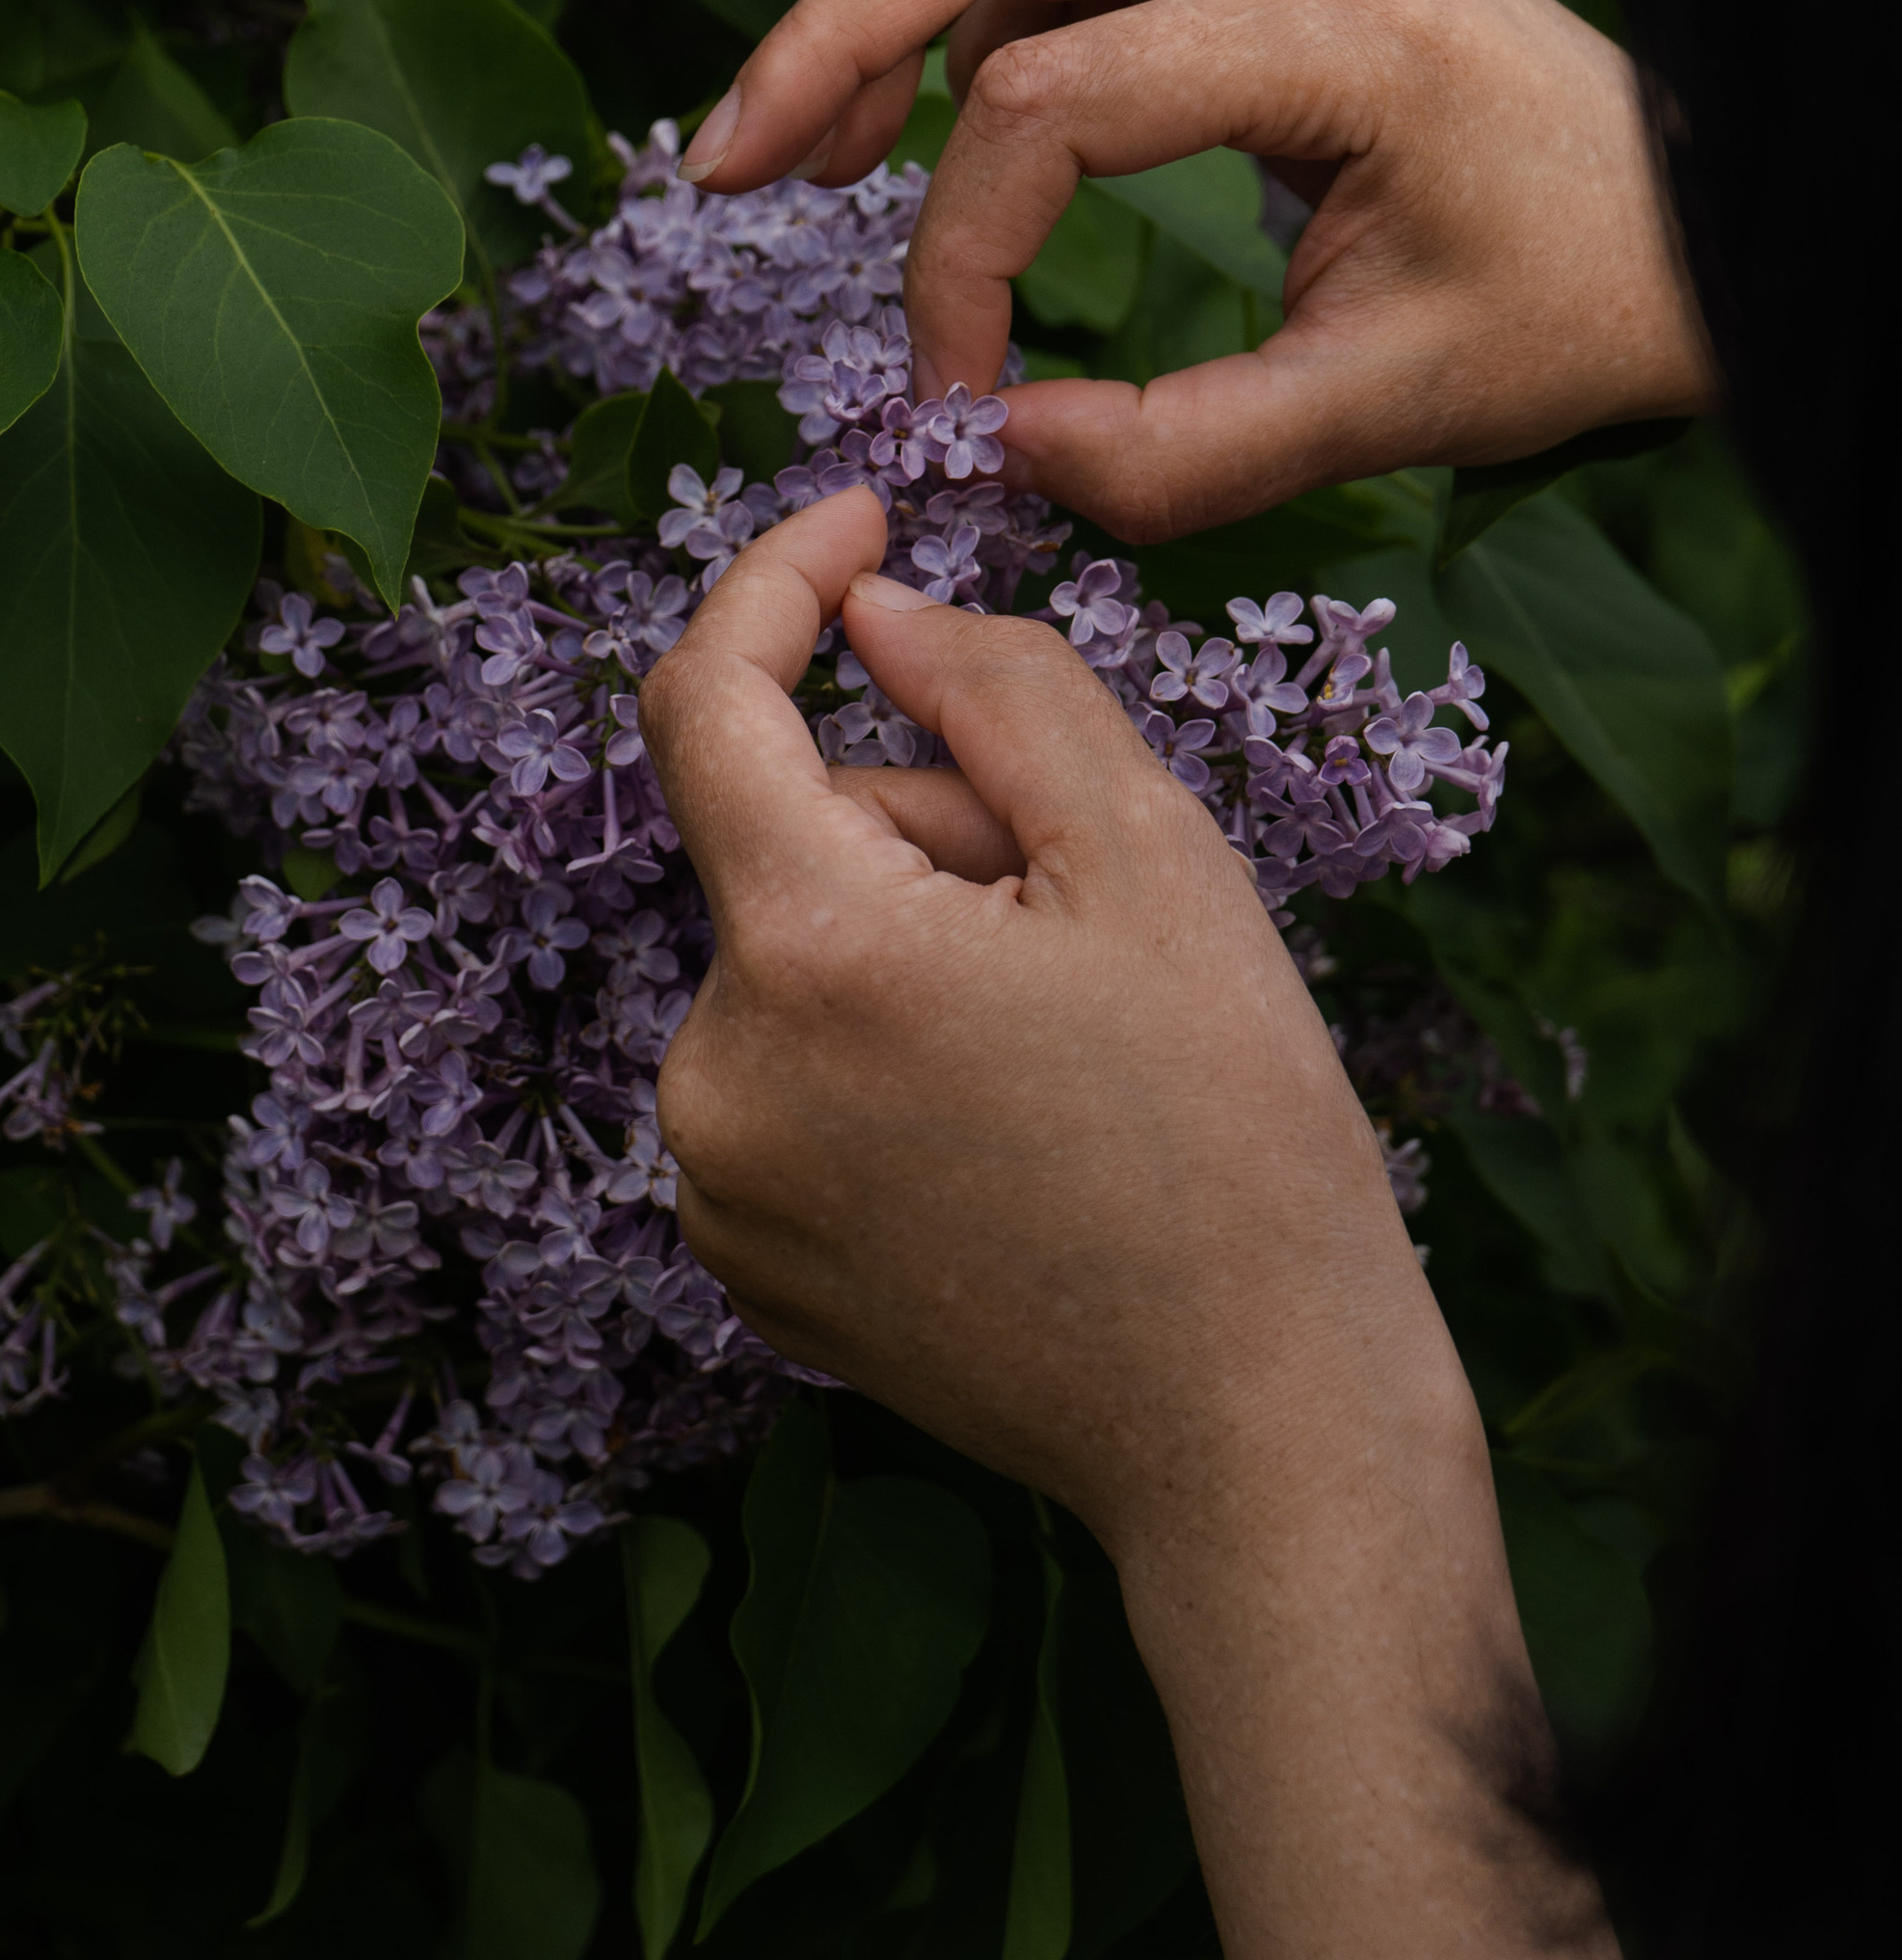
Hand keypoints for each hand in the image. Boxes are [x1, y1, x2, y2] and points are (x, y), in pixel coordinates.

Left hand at [637, 482, 1480, 1579]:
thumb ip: (999, 691)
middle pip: (782, 840)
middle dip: (917, 822)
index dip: (776, 584)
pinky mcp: (742, 1260)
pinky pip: (783, 1077)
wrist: (1253, 1428)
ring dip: (900, 944)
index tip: (862, 531)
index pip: (706, 702)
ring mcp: (715, 1183)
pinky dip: (874, 1057)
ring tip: (1056, 1047)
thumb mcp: (1153, 861)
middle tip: (1084, 914)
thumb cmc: (1237, 1140)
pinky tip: (1003, 1134)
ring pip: (789, 960)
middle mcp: (714, 1070)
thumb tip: (873, 614)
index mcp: (808, 952)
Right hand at [676, 0, 1714, 542]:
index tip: (954, 391)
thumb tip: (999, 448)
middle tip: (723, 169)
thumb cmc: (1578, 309)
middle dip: (830, 40)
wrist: (1714, 212)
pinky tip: (934, 97)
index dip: (955, 256)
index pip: (1047, 104)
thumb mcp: (1393, 416)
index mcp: (1337, 20)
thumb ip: (1182, 457)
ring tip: (803, 140)